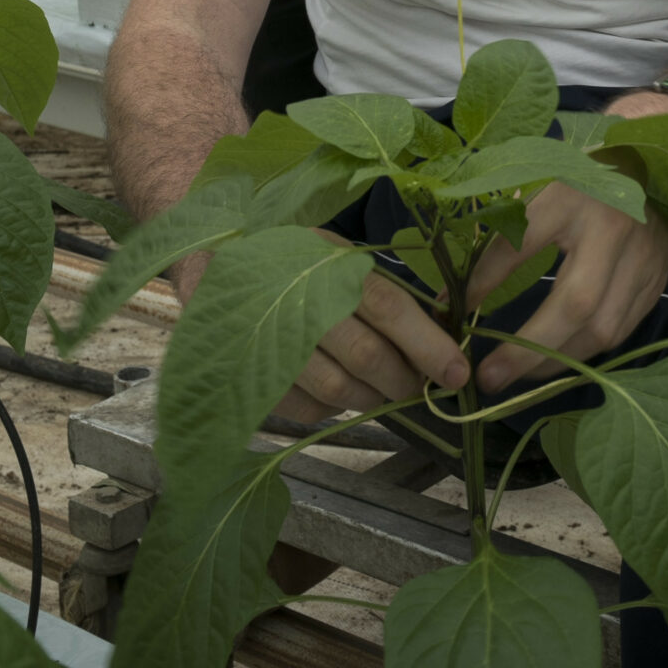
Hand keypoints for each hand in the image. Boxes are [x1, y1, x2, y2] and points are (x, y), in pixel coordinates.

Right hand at [239, 231, 469, 423]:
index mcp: (326, 260)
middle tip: (419, 387)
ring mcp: (267, 341)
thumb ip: (385, 291)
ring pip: (337, 389)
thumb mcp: (337, 258)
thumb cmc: (293, 266)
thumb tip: (444, 329)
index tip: (458, 373)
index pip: (387, 306)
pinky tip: (338, 391)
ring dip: (371, 398)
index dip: (428, 344)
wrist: (209, 271)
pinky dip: (332, 409)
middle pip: (366, 354)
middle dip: (403, 379)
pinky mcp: (249, 378)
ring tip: (382, 389)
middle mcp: (295, 298)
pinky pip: (306, 408)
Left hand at [466, 178, 667, 394]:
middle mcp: (612, 231)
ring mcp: (642, 260)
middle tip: (489, 378)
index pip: (520, 244)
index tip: (453, 310)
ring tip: (519, 376)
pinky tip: (557, 359)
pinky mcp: (657, 282)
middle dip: (528, 349)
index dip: (485, 281)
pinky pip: (621, 332)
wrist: (653, 166)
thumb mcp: (539, 184)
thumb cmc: (581, 178)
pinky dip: (585, 352)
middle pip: (574, 305)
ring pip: (602, 329)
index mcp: (572, 196)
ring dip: (557, 361)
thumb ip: (504, 227)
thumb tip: (457, 286)